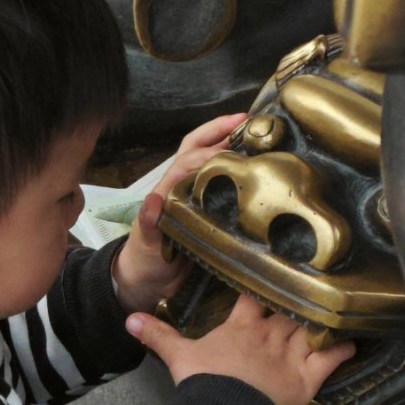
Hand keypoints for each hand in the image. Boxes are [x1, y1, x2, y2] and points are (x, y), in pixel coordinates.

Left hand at [113, 113, 247, 313]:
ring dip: (230, 142)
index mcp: (168, 189)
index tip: (237, 145)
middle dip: (221, 130)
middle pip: (199, 147)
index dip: (211, 150)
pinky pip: (223, 183)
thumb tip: (154, 200)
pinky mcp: (209, 211)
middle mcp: (182, 186)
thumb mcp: (146, 244)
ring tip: (259, 133)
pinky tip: (259, 166)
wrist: (147, 284)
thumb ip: (149, 225)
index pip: (190, 160)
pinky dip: (238, 169)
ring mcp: (196, 197)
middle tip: (251, 120)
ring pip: (210, 159)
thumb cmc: (144, 261)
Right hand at [125, 294, 355, 404]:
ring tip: (332, 311)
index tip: (272, 274)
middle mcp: (271, 333)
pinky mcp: (308, 376)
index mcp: (241, 325)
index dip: (264, 286)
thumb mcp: (176, 356)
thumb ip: (157, 334)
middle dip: (298, 302)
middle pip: (289, 310)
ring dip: (321, 320)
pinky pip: (331, 358)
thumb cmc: (203, 381)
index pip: (254, 297)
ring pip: (311, 328)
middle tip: (310, 292)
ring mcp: (292, 353)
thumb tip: (128, 318)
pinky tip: (352, 342)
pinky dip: (342, 349)